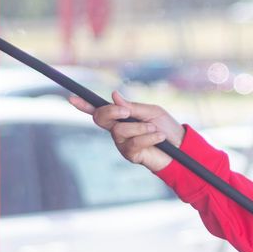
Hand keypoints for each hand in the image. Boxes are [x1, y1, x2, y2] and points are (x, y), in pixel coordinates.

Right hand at [70, 91, 184, 172]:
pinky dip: (149, 138)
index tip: (71, 98)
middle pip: (100, 118)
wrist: (180, 148)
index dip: (84, 105)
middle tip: (127, 112)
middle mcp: (117, 130)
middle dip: (112, 112)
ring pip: (120, 130)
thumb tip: (114, 96)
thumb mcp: (151, 112)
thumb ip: (132, 107)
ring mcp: (122, 143)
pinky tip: (159, 138)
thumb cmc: (166, 128)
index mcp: (121, 117)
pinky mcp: (130, 155)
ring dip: (141, 128)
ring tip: (155, 131)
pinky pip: (133, 143)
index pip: (99, 110)